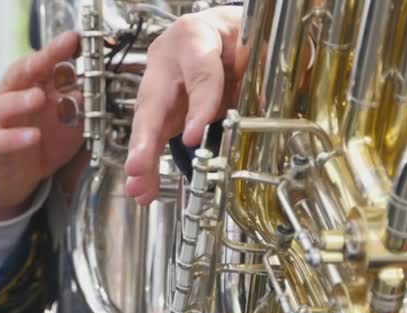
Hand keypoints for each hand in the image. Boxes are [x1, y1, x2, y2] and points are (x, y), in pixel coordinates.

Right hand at [0, 31, 83, 220]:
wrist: (16, 175)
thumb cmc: (42, 141)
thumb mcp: (67, 121)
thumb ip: (78, 105)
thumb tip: (90, 90)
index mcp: (33, 87)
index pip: (44, 64)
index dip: (57, 50)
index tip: (74, 39)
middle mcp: (13, 98)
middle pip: (21, 74)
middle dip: (39, 62)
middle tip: (54, 54)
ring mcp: (2, 122)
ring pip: (6, 105)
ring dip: (23, 100)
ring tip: (39, 98)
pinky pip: (3, 140)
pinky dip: (17, 138)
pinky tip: (32, 136)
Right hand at [124, 7, 242, 204]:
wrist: (217, 32)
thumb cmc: (232, 35)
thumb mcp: (251, 41)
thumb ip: (259, 68)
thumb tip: (268, 106)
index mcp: (193, 37)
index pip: (200, 75)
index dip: (198, 107)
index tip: (194, 138)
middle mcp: (167, 61)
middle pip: (154, 100)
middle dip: (145, 138)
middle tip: (138, 166)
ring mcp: (159, 84)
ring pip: (147, 122)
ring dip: (142, 158)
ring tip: (138, 187)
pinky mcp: (160, 108)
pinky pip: (152, 136)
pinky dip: (147, 163)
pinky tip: (144, 186)